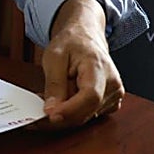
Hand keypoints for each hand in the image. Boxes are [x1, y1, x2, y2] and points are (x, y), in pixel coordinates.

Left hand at [40, 0, 124, 127]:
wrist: (85, 37)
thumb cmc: (71, 43)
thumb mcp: (54, 57)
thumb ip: (54, 84)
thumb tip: (52, 109)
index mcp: (100, 68)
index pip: (90, 96)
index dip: (71, 109)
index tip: (51, 115)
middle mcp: (112, 84)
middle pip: (88, 110)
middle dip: (62, 114)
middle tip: (38, 113)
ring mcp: (114, 95)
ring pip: (86, 116)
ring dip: (66, 112)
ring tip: (52, 96)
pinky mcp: (110, 103)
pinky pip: (89, 115)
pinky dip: (73, 111)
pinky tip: (63, 99)